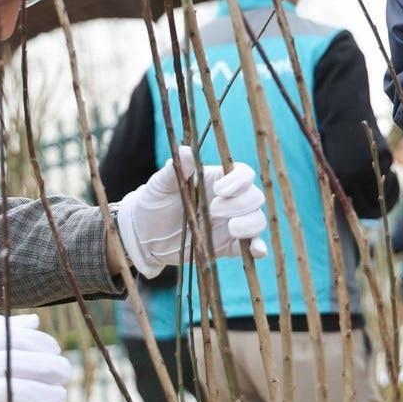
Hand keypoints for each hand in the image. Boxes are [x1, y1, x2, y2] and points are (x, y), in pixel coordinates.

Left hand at [115, 147, 266, 277]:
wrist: (145, 234)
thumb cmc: (154, 201)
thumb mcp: (160, 184)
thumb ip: (177, 168)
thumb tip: (187, 151)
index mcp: (216, 180)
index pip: (243, 174)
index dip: (239, 180)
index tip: (219, 190)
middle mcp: (229, 201)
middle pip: (254, 197)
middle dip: (240, 204)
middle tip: (214, 210)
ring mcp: (230, 224)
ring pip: (256, 220)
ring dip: (250, 225)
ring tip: (231, 229)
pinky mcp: (227, 246)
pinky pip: (250, 246)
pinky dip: (258, 248)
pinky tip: (256, 250)